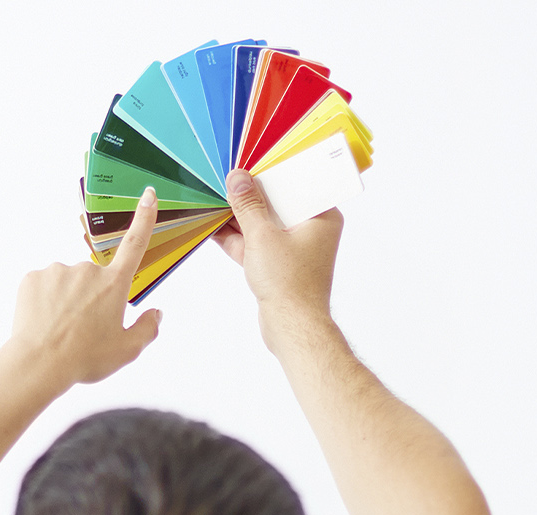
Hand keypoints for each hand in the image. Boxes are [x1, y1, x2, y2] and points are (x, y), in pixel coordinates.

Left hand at [9, 187, 164, 391]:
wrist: (39, 363)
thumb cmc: (84, 359)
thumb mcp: (126, 350)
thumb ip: (147, 329)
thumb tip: (156, 314)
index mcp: (114, 285)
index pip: (135, 244)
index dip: (144, 217)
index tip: (148, 194)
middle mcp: (87, 270)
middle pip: (93, 280)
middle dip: (89, 298)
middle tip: (81, 329)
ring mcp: (58, 270)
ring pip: (66, 283)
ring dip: (65, 300)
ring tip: (59, 329)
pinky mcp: (33, 277)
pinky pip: (42, 286)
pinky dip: (43, 301)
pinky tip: (43, 322)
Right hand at [213, 168, 342, 326]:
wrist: (291, 328)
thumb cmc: (289, 284)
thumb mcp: (262, 236)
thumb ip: (247, 205)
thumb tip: (237, 178)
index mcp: (321, 216)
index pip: (296, 183)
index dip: (271, 173)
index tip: (248, 164)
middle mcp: (311, 230)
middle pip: (277, 203)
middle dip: (250, 194)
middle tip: (227, 178)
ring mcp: (294, 249)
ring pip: (264, 224)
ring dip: (240, 216)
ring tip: (215, 197)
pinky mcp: (278, 265)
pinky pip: (256, 243)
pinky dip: (238, 236)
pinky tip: (214, 224)